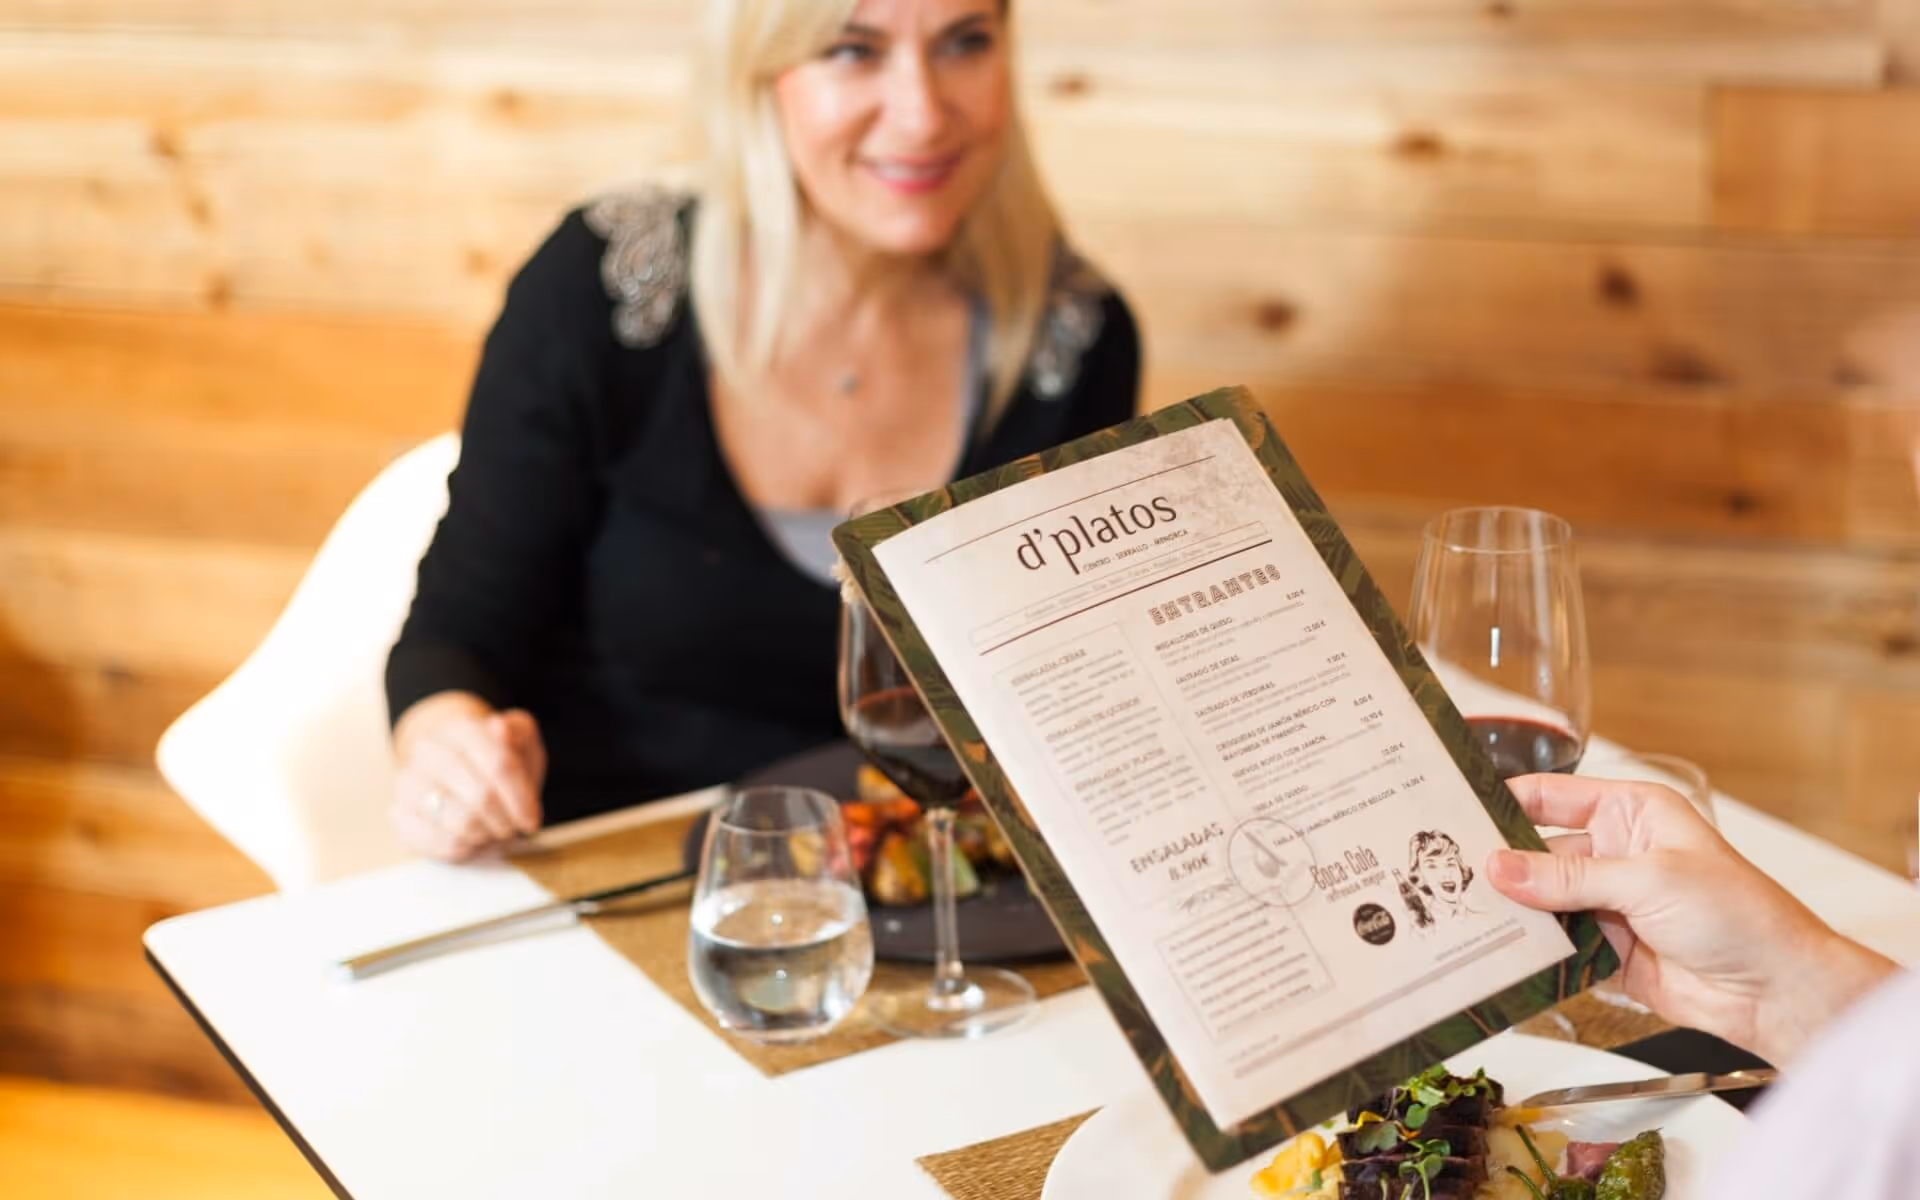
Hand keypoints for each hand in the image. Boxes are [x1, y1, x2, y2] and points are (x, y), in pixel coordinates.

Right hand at [391, 691, 545, 860]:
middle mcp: (428, 751)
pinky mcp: (400, 815)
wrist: (453, 770)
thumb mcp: (519, 740)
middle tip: (512, 826)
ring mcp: (408, 783)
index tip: (531, 818)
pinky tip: (471, 839)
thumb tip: (499, 729)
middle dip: (506, 819)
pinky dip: (467, 848)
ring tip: (491, 830)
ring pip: (462, 823)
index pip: (500, 764)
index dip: (522, 798)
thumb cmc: (493, 760)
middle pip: (481, 797)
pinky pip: (443, 843)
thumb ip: (518, 733)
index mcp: (461, 729)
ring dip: (487, 834)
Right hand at [1487, 773, 1895, 1062]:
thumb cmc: (1737, 914)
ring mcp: (1608, 902)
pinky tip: (1496, 952)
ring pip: (1541, 900)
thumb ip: (1568, 876)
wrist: (1774, 990)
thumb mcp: (1647, 880)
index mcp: (1631, 812)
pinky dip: (1530, 951)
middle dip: (1499, 863)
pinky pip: (1555, 945)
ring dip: (1512, 910)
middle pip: (1537, 851)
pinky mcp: (1606, 949)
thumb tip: (1499, 868)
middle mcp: (1615, 851)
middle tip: (1444, 870)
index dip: (1504, 801)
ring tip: (1458, 913)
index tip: (1454, 810)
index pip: (1551, 796)